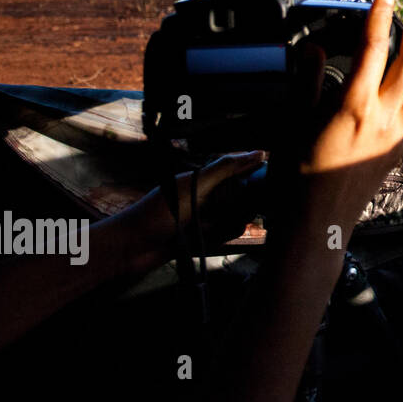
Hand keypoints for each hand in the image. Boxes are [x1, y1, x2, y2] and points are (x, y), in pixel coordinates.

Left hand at [145, 150, 266, 249]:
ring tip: (206, 229)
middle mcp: (208, 194)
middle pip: (243, 197)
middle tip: (222, 212)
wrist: (129, 249)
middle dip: (242, 206)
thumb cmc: (157, 213)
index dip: (256, 174)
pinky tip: (205, 240)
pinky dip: (219, 238)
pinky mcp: (205, 238)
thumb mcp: (194, 186)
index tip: (273, 181)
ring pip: (237, 217)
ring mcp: (207, 217)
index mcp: (205, 178)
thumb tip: (259, 152)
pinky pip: (226, 235)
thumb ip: (225, 169)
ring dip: (227, 225)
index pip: (240, 170)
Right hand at [298, 0, 402, 224]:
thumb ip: (306, 83)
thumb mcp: (292, 124)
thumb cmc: (296, 178)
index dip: (380, 18)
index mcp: (353, 107)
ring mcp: (396, 135)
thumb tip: (312, 48)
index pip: (373, 50)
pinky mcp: (400, 150)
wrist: (317, 225)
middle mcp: (383, 118)